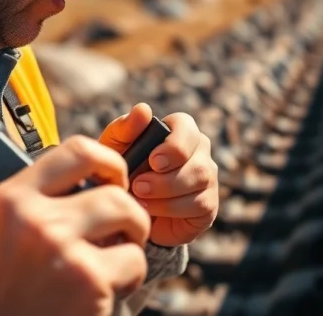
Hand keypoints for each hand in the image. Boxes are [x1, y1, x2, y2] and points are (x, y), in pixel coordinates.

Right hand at [0, 136, 150, 315]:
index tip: (115, 178)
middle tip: (124, 228)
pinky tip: (106, 288)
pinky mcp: (88, 282)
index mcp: (13, 197)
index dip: (109, 161)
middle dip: (129, 210)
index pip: (78, 150)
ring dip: (132, 241)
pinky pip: (134, 262)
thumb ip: (34, 197)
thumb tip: (83, 179)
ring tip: (116, 258)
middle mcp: (38, 219)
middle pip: (115, 191)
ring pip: (131, 221)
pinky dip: (129, 276)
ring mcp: (65, 250)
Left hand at [100, 103, 218, 246]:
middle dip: (167, 177)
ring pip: (199, 182)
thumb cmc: (122, 172)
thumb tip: (144, 109)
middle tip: (139, 185)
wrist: (127, 211)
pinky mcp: (208, 204)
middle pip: (197, 160)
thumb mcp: (114, 150)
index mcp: (179, 132)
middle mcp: (199, 152)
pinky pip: (200, 205)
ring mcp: (207, 178)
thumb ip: (124, 128)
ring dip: (166, 193)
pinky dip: (172, 209)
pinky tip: (151, 212)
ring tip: (139, 198)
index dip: (175, 144)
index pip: (187, 126)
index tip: (153, 161)